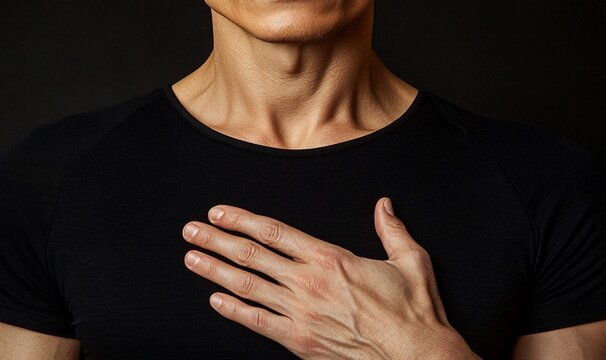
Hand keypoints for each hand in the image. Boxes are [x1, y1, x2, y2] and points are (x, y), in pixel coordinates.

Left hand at [181, 197, 479, 358]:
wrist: (414, 354)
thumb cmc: (413, 310)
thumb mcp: (409, 260)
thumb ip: (392, 230)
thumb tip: (384, 205)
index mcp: (329, 258)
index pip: (274, 232)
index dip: (242, 220)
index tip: (219, 213)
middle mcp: (307, 282)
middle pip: (251, 255)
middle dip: (216, 240)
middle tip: (191, 230)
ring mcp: (300, 312)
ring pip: (247, 285)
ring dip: (215, 270)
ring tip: (192, 258)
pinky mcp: (298, 340)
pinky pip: (256, 322)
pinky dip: (233, 310)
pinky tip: (215, 300)